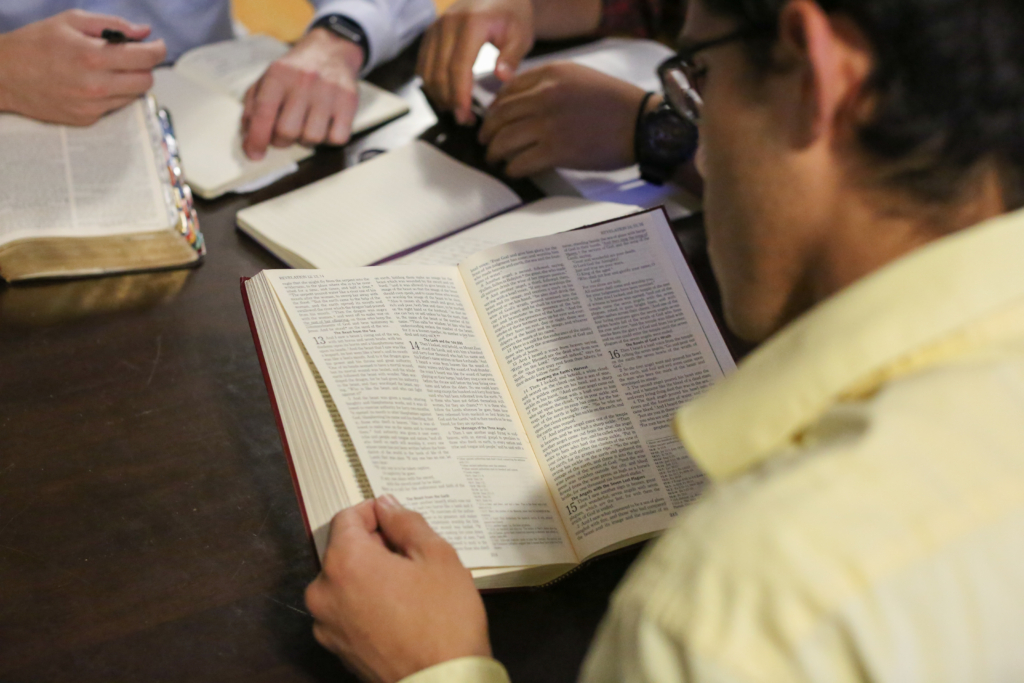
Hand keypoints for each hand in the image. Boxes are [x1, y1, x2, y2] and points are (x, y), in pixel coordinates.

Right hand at [0, 10, 165, 125]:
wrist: (4, 76)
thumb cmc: (34, 45)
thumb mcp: (70, 21)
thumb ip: (112, 25)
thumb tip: (143, 32)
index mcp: (92, 56)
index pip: (145, 58)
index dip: (157, 50)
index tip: (156, 46)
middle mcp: (95, 85)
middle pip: (146, 80)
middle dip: (145, 66)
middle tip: (133, 57)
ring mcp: (92, 106)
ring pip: (134, 96)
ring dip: (130, 81)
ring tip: (110, 69)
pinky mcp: (87, 119)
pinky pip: (116, 107)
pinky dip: (114, 95)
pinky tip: (96, 84)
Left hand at [241, 28, 363, 159]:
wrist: (330, 51)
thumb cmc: (294, 73)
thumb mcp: (267, 80)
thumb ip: (253, 108)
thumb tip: (249, 139)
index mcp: (278, 75)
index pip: (264, 112)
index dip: (256, 138)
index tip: (254, 154)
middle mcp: (303, 81)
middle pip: (287, 131)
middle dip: (281, 141)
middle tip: (283, 135)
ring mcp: (328, 91)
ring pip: (312, 138)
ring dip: (305, 140)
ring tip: (305, 126)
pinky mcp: (349, 102)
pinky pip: (337, 138)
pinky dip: (329, 139)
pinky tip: (324, 125)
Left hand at [305, 496, 491, 682]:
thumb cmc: (444, 619)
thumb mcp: (437, 556)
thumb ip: (406, 522)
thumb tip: (387, 506)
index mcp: (344, 562)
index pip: (346, 517)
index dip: (374, 512)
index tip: (398, 521)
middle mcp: (323, 591)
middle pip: (343, 550)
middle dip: (374, 546)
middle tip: (412, 556)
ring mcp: (326, 624)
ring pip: (345, 582)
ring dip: (370, 575)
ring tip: (409, 587)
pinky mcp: (336, 649)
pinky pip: (347, 610)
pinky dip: (366, 602)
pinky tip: (400, 611)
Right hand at [417, 0, 534, 124]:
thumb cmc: (513, 15)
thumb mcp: (521, 35)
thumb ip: (511, 57)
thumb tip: (501, 78)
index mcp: (472, 24)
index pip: (459, 68)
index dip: (459, 96)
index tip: (466, 116)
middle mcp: (447, 24)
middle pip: (440, 73)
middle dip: (450, 101)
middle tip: (465, 119)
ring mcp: (435, 28)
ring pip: (427, 71)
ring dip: (439, 95)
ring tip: (457, 109)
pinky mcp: (430, 33)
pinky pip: (422, 64)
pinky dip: (431, 83)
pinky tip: (447, 95)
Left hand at [478, 62, 646, 176]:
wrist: (642, 125)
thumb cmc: (615, 103)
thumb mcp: (580, 77)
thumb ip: (549, 83)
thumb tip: (520, 101)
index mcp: (551, 74)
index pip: (507, 90)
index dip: (494, 107)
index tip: (492, 118)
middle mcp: (546, 96)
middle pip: (500, 115)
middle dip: (487, 132)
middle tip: (485, 141)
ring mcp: (549, 124)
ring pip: (504, 140)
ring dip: (494, 152)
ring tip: (494, 158)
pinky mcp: (557, 151)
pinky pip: (520, 162)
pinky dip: (512, 168)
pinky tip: (512, 170)